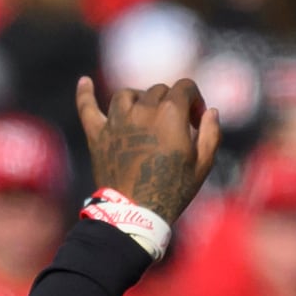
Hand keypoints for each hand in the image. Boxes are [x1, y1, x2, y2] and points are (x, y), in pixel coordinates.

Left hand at [77, 76, 220, 225]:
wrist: (136, 214)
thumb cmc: (173, 190)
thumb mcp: (203, 164)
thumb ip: (211, 133)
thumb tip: (211, 111)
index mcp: (171, 112)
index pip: (185, 87)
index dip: (195, 100)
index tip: (196, 119)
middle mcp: (142, 109)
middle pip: (158, 91)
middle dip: (170, 103)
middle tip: (174, 128)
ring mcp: (117, 121)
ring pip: (127, 95)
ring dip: (139, 99)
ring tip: (145, 114)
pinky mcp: (98, 135)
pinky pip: (87, 107)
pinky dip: (85, 94)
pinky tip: (84, 81)